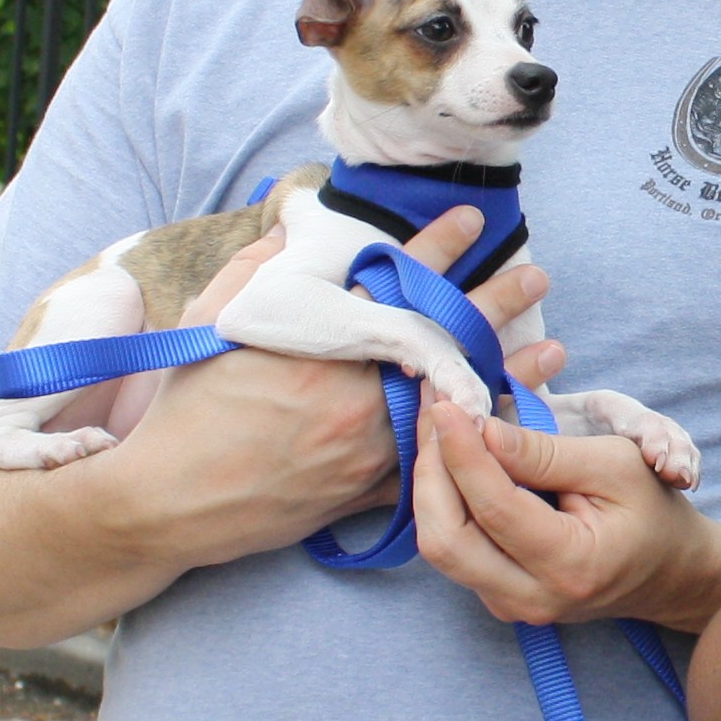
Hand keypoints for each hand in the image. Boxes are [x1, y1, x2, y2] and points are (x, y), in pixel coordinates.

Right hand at [98, 204, 570, 571]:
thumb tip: (295, 223)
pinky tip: (508, 425)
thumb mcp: (215, 320)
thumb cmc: (186, 407)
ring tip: (551, 351)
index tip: (475, 221)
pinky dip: (473, 441)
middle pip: (443, 339)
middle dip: (496, 304)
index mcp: (321, 342)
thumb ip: (261, 266)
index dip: (440, 246)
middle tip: (536, 277)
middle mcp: (355, 391)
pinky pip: (434, 464)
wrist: (169, 500)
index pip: (398, 281)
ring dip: (507, 374)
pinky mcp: (368, 490)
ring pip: (454, 403)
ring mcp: (367, 446)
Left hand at [410, 404, 720, 634]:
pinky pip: (453, 549)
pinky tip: (453, 461)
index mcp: (570, 564)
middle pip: (445, 540)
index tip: (448, 404)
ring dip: (431, 483)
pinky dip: (444, 502)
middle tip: (435, 414)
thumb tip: (481, 430)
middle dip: (430, 471)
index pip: (493, 507)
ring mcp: (511, 605)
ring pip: (440, 546)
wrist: (670, 573)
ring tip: (439, 428)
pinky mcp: (497, 597)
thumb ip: (545, 452)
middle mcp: (532, 599)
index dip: (462, 451)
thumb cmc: (651, 511)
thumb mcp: (615, 465)